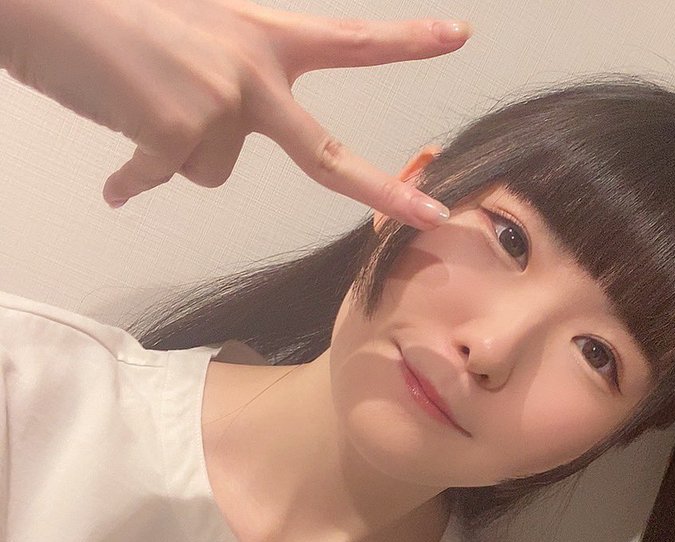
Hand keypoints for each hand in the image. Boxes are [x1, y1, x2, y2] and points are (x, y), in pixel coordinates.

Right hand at [0, 0, 467, 224]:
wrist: (44, 6)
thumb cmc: (113, 15)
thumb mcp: (192, 33)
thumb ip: (231, 85)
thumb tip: (220, 151)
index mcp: (261, 37)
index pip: (349, 42)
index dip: (406, 42)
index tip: (458, 36)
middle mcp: (252, 74)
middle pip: (328, 154)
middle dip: (383, 191)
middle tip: (432, 216)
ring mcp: (220, 108)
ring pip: (212, 168)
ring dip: (172, 147)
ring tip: (135, 97)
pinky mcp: (178, 136)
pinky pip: (164, 178)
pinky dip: (134, 176)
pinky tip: (113, 166)